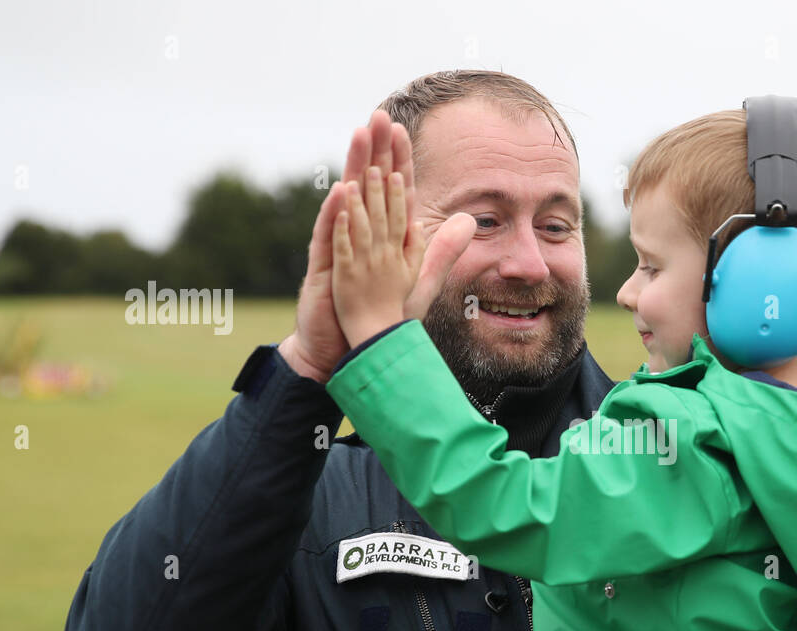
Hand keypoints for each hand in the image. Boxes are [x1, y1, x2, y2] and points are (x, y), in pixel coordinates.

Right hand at [329, 126, 476, 348]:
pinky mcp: (327, 266)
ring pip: (348, 200)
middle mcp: (359, 233)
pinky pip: (332, 236)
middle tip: (378, 116)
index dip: (398, 162)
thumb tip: (469, 221)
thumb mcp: (419, 279)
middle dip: (375, 150)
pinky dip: (337, 214)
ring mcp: (340, 246)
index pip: (393, 190)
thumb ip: (442, 251)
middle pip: (368, 183)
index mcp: (382, 234)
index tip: (402, 131)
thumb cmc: (380, 315)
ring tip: (359, 137)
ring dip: (354, 168)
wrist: (347, 347)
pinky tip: (342, 190)